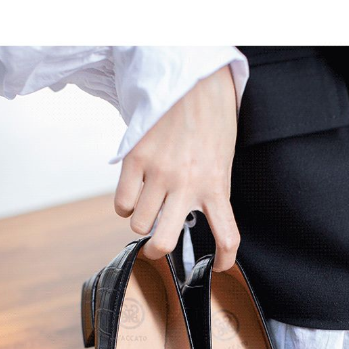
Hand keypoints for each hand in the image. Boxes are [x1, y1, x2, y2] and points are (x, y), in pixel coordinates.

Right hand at [114, 65, 239, 270]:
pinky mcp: (135, 159)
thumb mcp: (222, 161)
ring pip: (138, 224)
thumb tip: (192, 218)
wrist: (193, 83)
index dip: (224, 260)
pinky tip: (136, 194)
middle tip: (158, 245)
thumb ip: (210, 192)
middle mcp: (187, 184)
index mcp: (217, 186)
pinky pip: (121, 203)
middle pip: (162, 242)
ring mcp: (158, 173)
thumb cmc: (211, 122)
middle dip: (158, 251)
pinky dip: (126, 204)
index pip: (227, 236)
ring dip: (142, 221)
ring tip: (150, 206)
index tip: (218, 266)